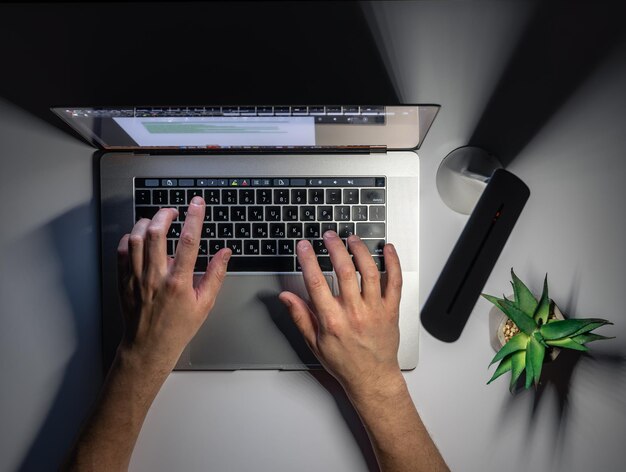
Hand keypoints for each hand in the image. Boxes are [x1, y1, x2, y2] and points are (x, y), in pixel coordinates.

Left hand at [116, 196, 230, 371]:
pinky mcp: (124, 281)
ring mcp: (136, 278)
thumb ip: (215, 274)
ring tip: (156, 221)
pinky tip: (139, 238)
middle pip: (157, 233)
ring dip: (147, 223)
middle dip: (166, 214)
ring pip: (136, 238)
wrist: (149, 347)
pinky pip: (122, 251)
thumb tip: (225, 253)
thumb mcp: (205, 303)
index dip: (194, 217)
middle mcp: (155, 277)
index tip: (197, 204)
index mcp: (178, 282)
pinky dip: (130, 238)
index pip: (188, 241)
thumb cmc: (178, 327)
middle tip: (173, 211)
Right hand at [279, 231, 402, 396]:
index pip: (316, 283)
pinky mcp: (391, 310)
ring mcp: (375, 310)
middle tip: (329, 235)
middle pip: (344, 271)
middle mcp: (354, 313)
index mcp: (332, 321)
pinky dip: (393, 262)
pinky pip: (395, 281)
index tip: (304, 246)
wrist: (372, 378)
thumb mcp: (314, 342)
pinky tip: (387, 249)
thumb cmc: (344, 362)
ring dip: (360, 251)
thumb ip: (300, 315)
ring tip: (352, 239)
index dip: (308, 260)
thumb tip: (286, 296)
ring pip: (369, 272)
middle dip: (335, 248)